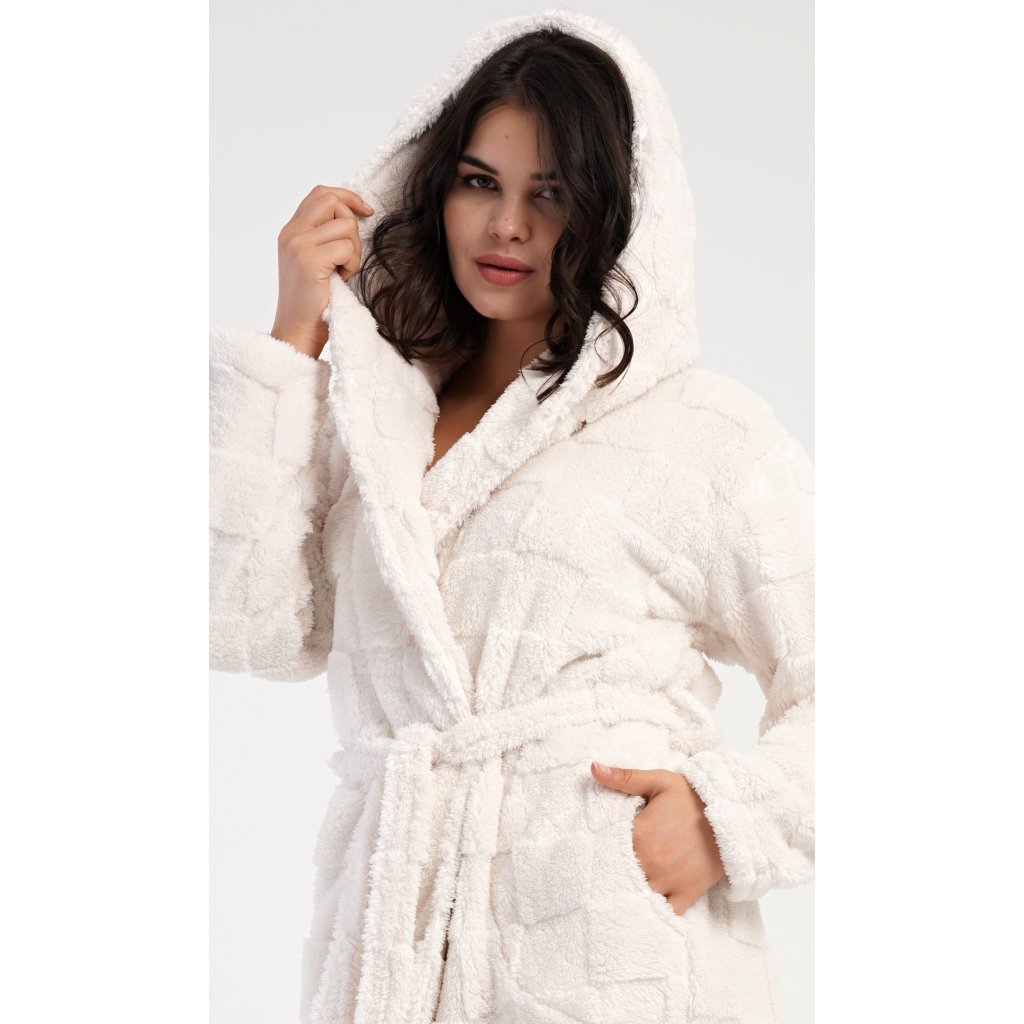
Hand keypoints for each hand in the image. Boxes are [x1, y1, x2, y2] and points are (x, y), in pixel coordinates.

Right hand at [271, 184, 374, 358]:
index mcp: (291, 231)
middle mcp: (291, 234)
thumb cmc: (312, 303)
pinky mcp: (310, 260)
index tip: (365, 212)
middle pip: (332, 200)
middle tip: (349, 254)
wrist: (297, 332)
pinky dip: (352, 265)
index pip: (321, 194)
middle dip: (352, 224)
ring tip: (341, 272)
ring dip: (353, 251)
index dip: (347, 198)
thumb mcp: (313, 262)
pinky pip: (347, 248)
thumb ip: (323, 237)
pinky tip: (342, 279)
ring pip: (345, 226)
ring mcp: (298, 245)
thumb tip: (353, 216)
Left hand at [590, 761, 725, 915]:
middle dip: (611, 873)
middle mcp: (650, 862)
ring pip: (638, 896)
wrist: (732, 815)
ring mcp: (668, 881)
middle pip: (618, 874)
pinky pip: (665, 913)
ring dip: (629, 894)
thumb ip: (624, 777)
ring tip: (620, 891)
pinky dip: (655, 913)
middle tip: (604, 872)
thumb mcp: (658, 781)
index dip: (598, 849)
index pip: (606, 847)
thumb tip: (594, 767)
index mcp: (638, 834)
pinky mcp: (687, 894)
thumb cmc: (692, 796)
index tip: (593, 850)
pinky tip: (647, 907)